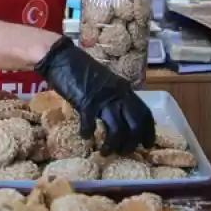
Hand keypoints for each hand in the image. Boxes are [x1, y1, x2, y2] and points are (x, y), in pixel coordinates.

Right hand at [35, 37, 154, 154]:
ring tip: (104, 152)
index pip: (144, 113)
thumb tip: (120, 114)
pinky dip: (88, 133)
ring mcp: (103, 99)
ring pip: (117, 130)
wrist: (62, 57)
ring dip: (111, 145)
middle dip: (131, 143)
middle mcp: (118, 95)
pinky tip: (84, 136)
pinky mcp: (85, 102)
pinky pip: (91, 124)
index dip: (148, 132)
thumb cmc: (82, 69)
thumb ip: (114, 96)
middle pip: (135, 125)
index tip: (146, 145)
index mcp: (124, 89)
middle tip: (123, 153)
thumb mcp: (106, 82)